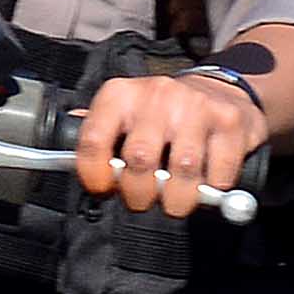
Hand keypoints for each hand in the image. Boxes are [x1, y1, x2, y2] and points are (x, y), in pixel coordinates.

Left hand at [74, 66, 271, 215]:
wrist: (222, 91)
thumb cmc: (163, 113)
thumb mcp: (125, 112)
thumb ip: (98, 133)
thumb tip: (63, 156)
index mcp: (120, 95)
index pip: (93, 140)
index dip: (94, 175)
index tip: (103, 189)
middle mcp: (156, 95)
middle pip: (138, 161)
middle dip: (138, 194)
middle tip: (142, 201)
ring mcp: (196, 107)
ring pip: (181, 171)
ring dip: (176, 200)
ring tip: (174, 202)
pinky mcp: (230, 123)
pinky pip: (218, 174)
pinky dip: (212, 190)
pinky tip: (207, 184)